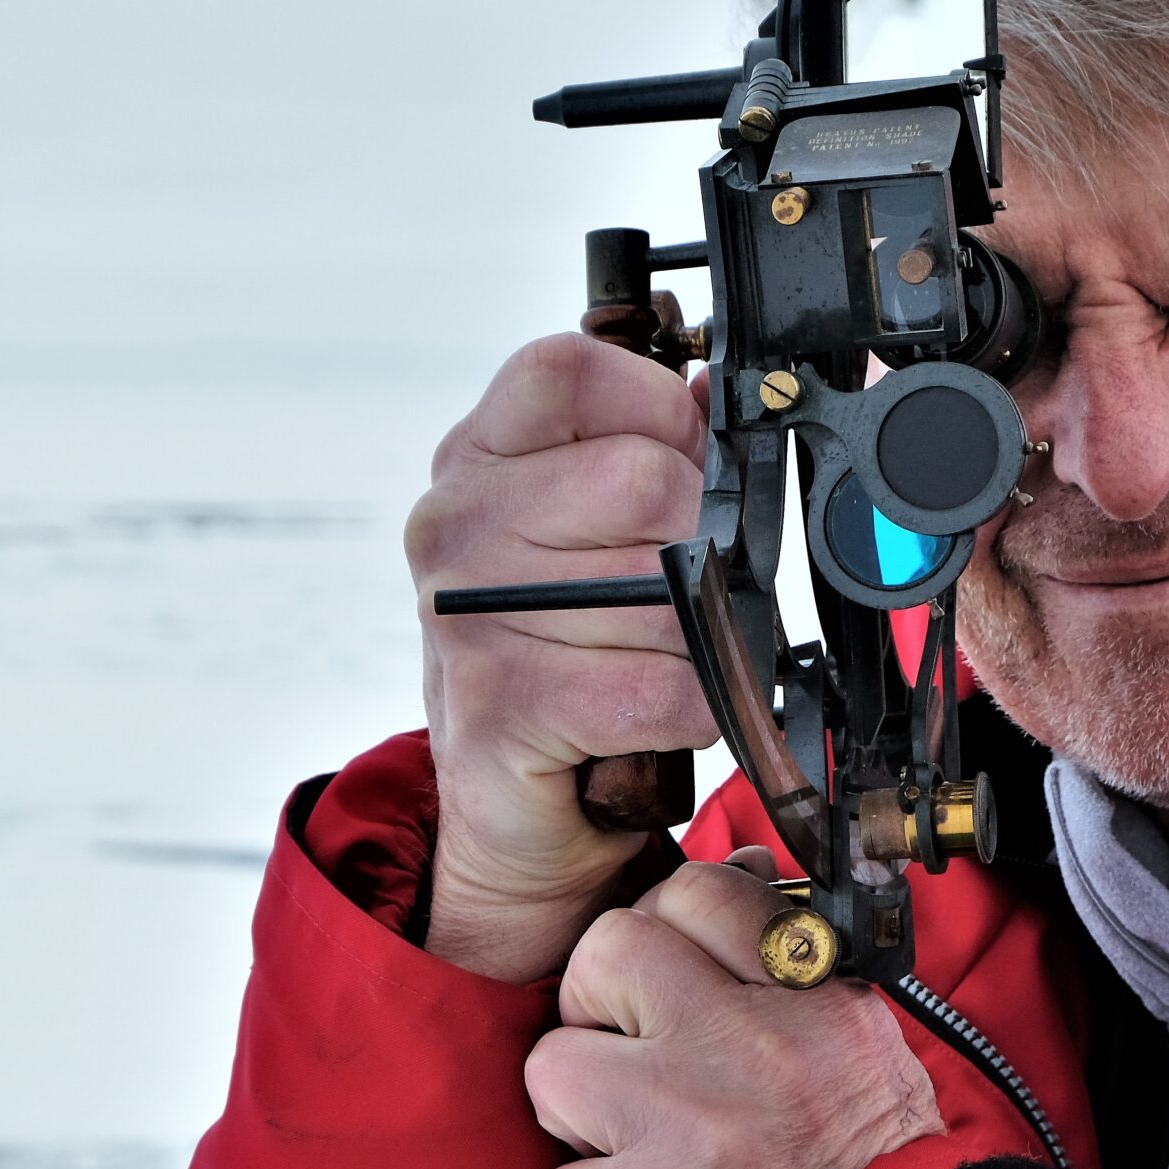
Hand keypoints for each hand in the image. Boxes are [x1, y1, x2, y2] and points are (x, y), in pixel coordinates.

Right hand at [406, 334, 718, 983]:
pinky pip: (663, 685)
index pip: (572, 372)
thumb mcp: (585, 528)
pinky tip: (658, 714)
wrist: (511, 797)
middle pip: (645, 483)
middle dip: (699, 542)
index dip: (657, 412)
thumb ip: (644, 448)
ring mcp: (466, 614)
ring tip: (652, 658)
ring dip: (696, 639)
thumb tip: (715, 395)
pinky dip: (694, 708)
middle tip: (678, 590)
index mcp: (474, 457)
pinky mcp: (500, 706)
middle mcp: (452, 523)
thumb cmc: (560, 648)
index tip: (679, 468)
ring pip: (668, 591)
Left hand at [522, 856, 945, 1168]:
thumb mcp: (868, 1059)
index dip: (659, 935)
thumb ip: (795, 980)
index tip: (664, 988)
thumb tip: (745, 870)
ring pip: (552, 1067)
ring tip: (631, 1158)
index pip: (696, 891)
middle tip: (630, 1070)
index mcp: (814, 999)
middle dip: (596, 1011)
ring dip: (577, 1122)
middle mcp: (752, 1043)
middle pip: (604, 953)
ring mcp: (695, 1125)